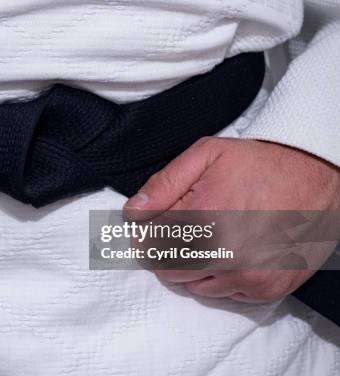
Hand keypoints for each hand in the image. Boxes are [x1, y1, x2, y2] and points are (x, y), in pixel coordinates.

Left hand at [124, 137, 339, 302]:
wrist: (317, 176)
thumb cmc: (259, 164)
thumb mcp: (206, 155)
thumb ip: (164, 184)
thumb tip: (133, 212)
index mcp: (205, 216)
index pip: (148, 245)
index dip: (145, 234)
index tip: (155, 224)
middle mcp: (225, 253)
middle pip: (166, 270)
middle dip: (165, 250)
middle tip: (182, 229)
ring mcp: (247, 275)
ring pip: (191, 285)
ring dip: (190, 265)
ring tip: (211, 236)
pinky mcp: (265, 288)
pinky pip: (221, 294)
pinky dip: (217, 276)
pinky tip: (231, 249)